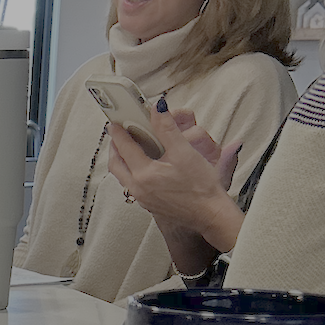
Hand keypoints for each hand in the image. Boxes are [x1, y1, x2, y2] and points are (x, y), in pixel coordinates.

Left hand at [106, 111, 243, 273]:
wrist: (210, 214)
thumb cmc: (201, 187)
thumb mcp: (184, 152)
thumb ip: (168, 129)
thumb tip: (157, 110)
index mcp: (144, 174)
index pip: (124, 148)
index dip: (118, 132)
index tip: (115, 123)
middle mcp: (138, 188)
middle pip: (116, 165)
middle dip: (114, 148)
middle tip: (116, 136)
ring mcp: (143, 199)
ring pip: (122, 177)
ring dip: (121, 161)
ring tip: (126, 150)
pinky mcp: (150, 204)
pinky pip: (132, 186)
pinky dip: (131, 173)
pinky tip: (142, 168)